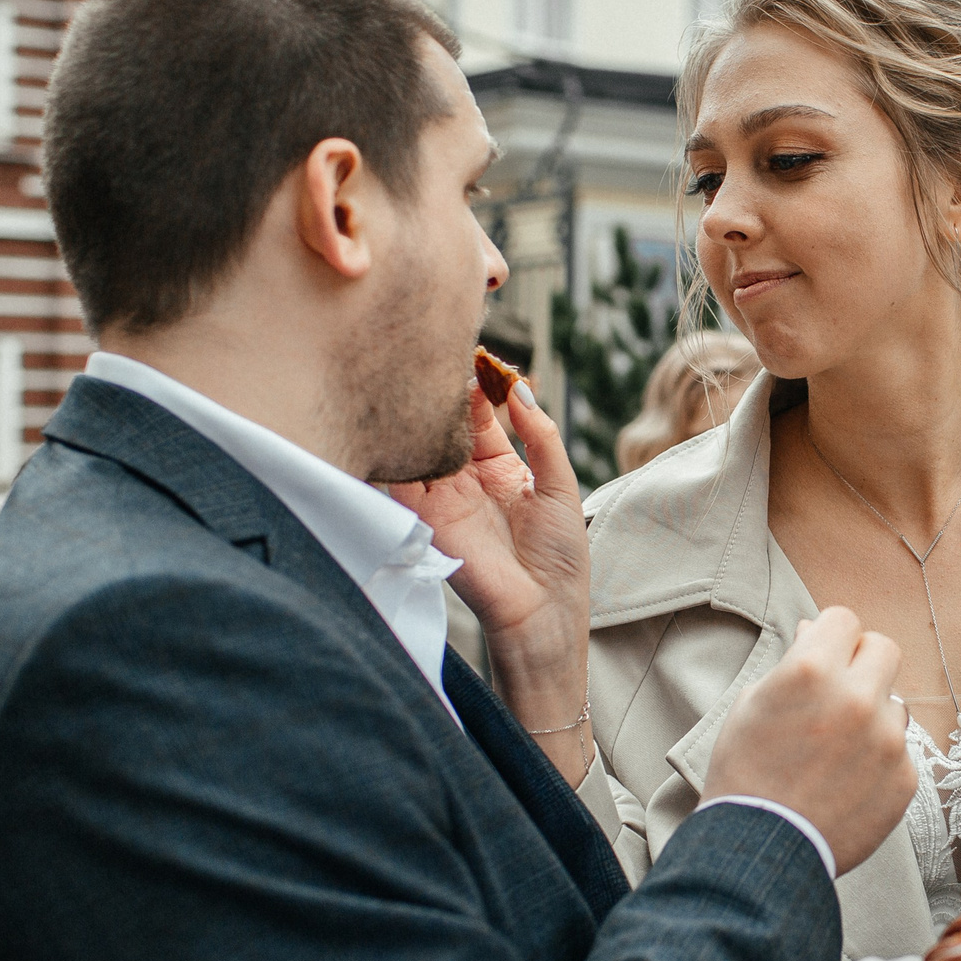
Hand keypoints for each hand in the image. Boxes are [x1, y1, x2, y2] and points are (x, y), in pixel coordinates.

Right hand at [389, 376, 589, 770]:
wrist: (544, 615)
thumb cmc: (561, 559)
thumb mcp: (560, 485)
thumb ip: (542, 435)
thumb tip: (521, 388)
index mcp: (502, 469)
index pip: (482, 415)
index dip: (479, 382)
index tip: (477, 349)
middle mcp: (467, 479)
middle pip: (447, 421)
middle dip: (444, 386)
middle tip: (441, 345)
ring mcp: (443, 495)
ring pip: (423, 439)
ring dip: (420, 407)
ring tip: (418, 365)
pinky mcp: (426, 514)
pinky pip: (403, 473)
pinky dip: (399, 442)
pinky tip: (402, 409)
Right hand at [703, 608, 914, 875]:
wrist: (761, 849)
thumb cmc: (745, 774)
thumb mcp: (752, 704)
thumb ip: (793, 662)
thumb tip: (815, 631)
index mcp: (812, 670)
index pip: (844, 619)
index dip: (830, 636)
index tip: (822, 655)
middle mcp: (857, 698)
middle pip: (884, 649)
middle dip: (861, 663)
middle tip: (838, 690)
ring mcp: (887, 740)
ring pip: (894, 703)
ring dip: (872, 714)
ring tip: (836, 748)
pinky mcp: (905, 778)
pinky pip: (899, 750)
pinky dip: (878, 759)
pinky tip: (847, 780)